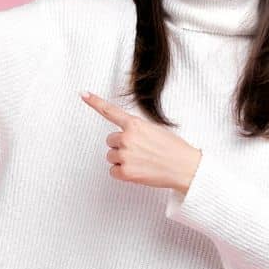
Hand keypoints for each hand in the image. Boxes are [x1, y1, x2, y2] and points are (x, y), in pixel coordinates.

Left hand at [80, 91, 202, 191]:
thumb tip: (125, 137)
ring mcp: (125, 155)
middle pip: (110, 141)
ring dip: (122, 160)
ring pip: (111, 157)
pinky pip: (113, 172)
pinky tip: (137, 171)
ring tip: (141, 162)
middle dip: (121, 146)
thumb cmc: (173, 149)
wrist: (184, 167)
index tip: (83, 94)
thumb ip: (136, 130)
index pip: (110, 111)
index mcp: (135, 124)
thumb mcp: (155, 129)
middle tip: (139, 152)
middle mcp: (127, 138)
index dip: (95, 102)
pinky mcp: (125, 172)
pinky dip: (123, 173)